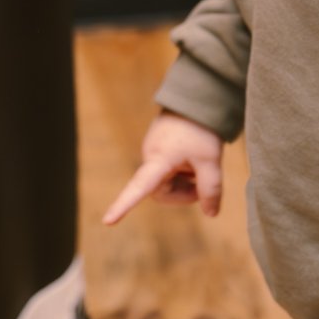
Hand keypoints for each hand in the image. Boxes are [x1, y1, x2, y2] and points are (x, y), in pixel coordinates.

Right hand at [100, 112, 225, 223]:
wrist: (198, 96)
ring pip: (167, 182)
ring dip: (185, 181)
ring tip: (200, 165)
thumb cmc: (202, 128)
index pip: (139, 188)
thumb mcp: (211, 160)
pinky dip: (183, 171)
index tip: (108, 221)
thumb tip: (211, 213)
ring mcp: (154, 152)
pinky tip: (195, 158)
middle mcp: (150, 157)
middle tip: (204, 182)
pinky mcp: (160, 148)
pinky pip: (168, 170)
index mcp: (158, 159)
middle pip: (162, 192)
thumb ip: (210, 189)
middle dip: (183, 193)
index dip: (124, 205)